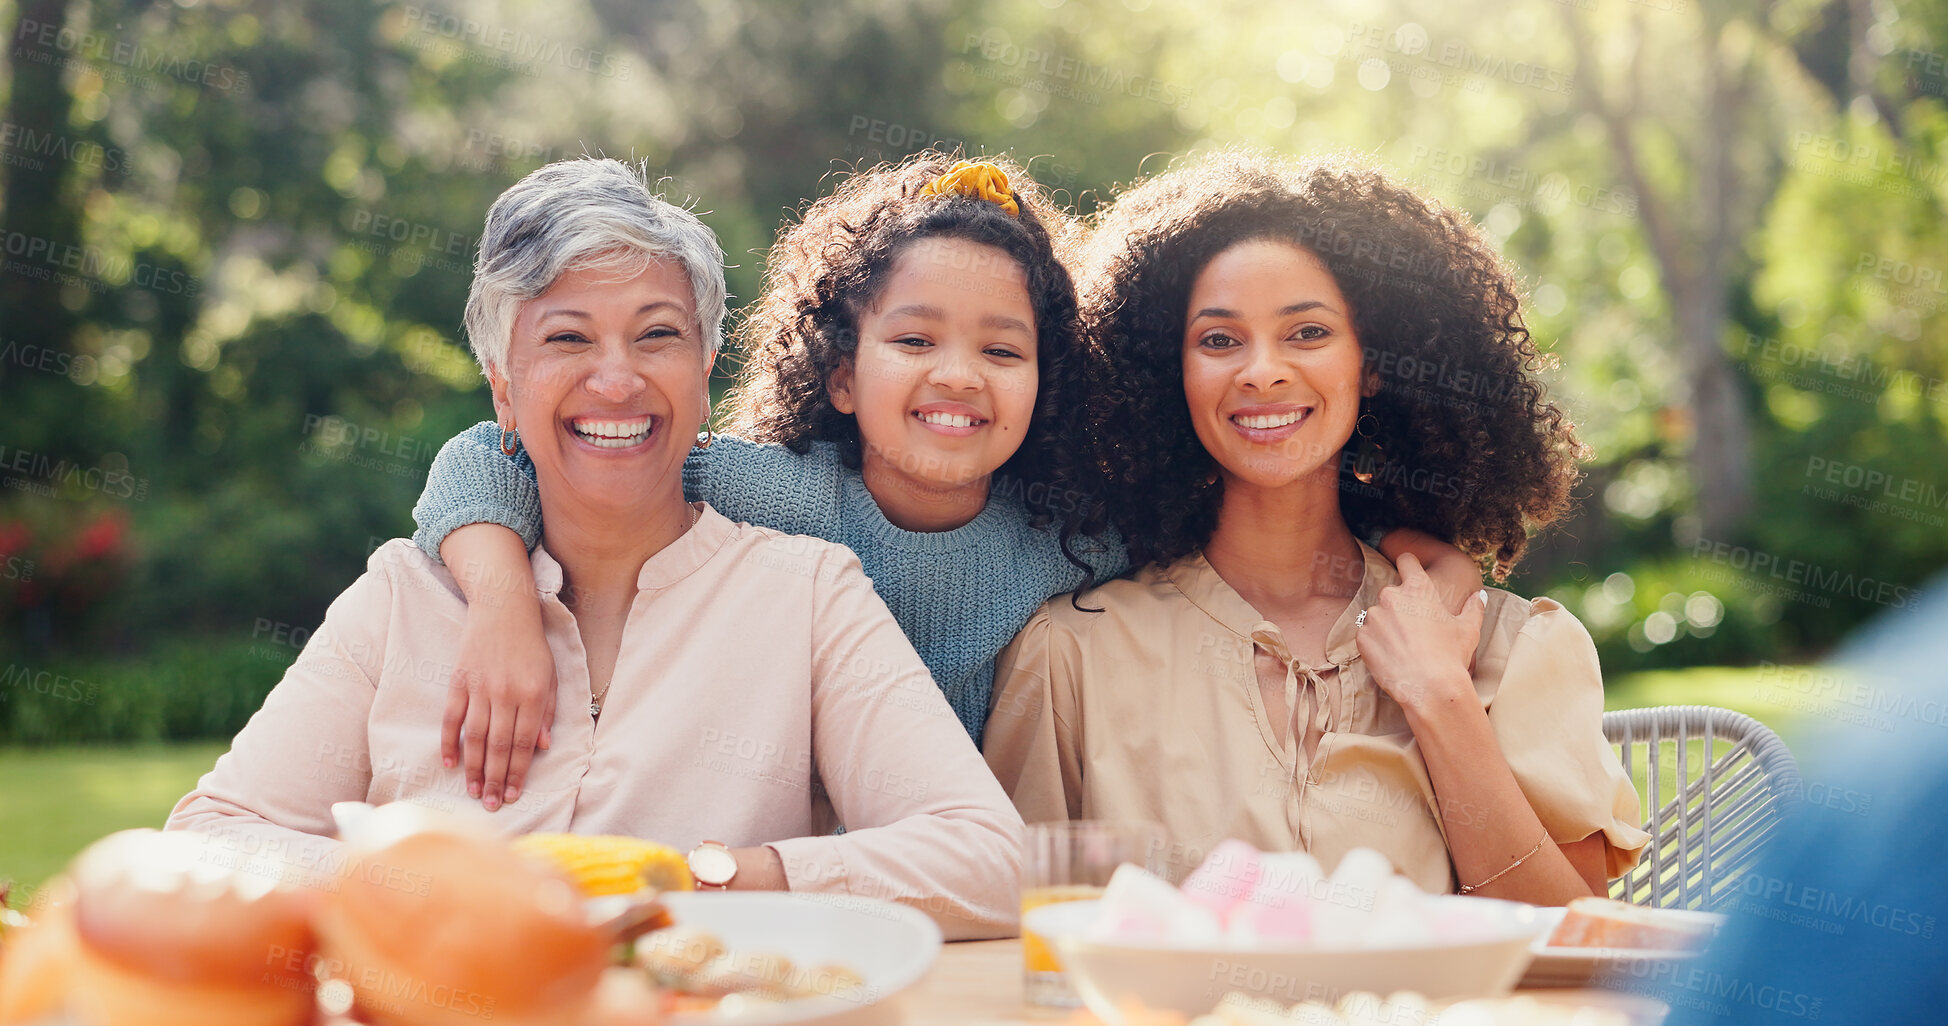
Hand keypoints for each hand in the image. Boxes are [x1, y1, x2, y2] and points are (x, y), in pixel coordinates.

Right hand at [443, 599, 556, 809]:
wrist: (503, 608)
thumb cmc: (532, 645)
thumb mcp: (550, 676)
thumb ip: (546, 712)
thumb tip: (541, 747)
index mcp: (532, 695)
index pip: (523, 743)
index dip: (517, 772)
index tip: (513, 795)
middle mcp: (505, 694)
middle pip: (498, 746)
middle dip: (495, 779)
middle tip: (491, 805)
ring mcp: (479, 688)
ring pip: (475, 737)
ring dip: (473, 768)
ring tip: (473, 793)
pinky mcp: (459, 682)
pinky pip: (452, 718)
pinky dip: (449, 742)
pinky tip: (449, 763)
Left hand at [1355, 552, 1485, 714]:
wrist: (1429, 688)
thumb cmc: (1451, 656)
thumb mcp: (1468, 630)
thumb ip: (1474, 608)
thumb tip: (1480, 596)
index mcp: (1418, 588)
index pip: (1406, 561)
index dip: (1408, 565)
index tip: (1409, 573)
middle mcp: (1391, 596)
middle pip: (1392, 593)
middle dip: (1400, 606)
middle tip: (1414, 630)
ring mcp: (1373, 616)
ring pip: (1378, 615)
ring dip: (1386, 626)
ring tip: (1404, 647)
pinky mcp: (1362, 637)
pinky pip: (1367, 635)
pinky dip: (1376, 643)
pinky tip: (1392, 656)